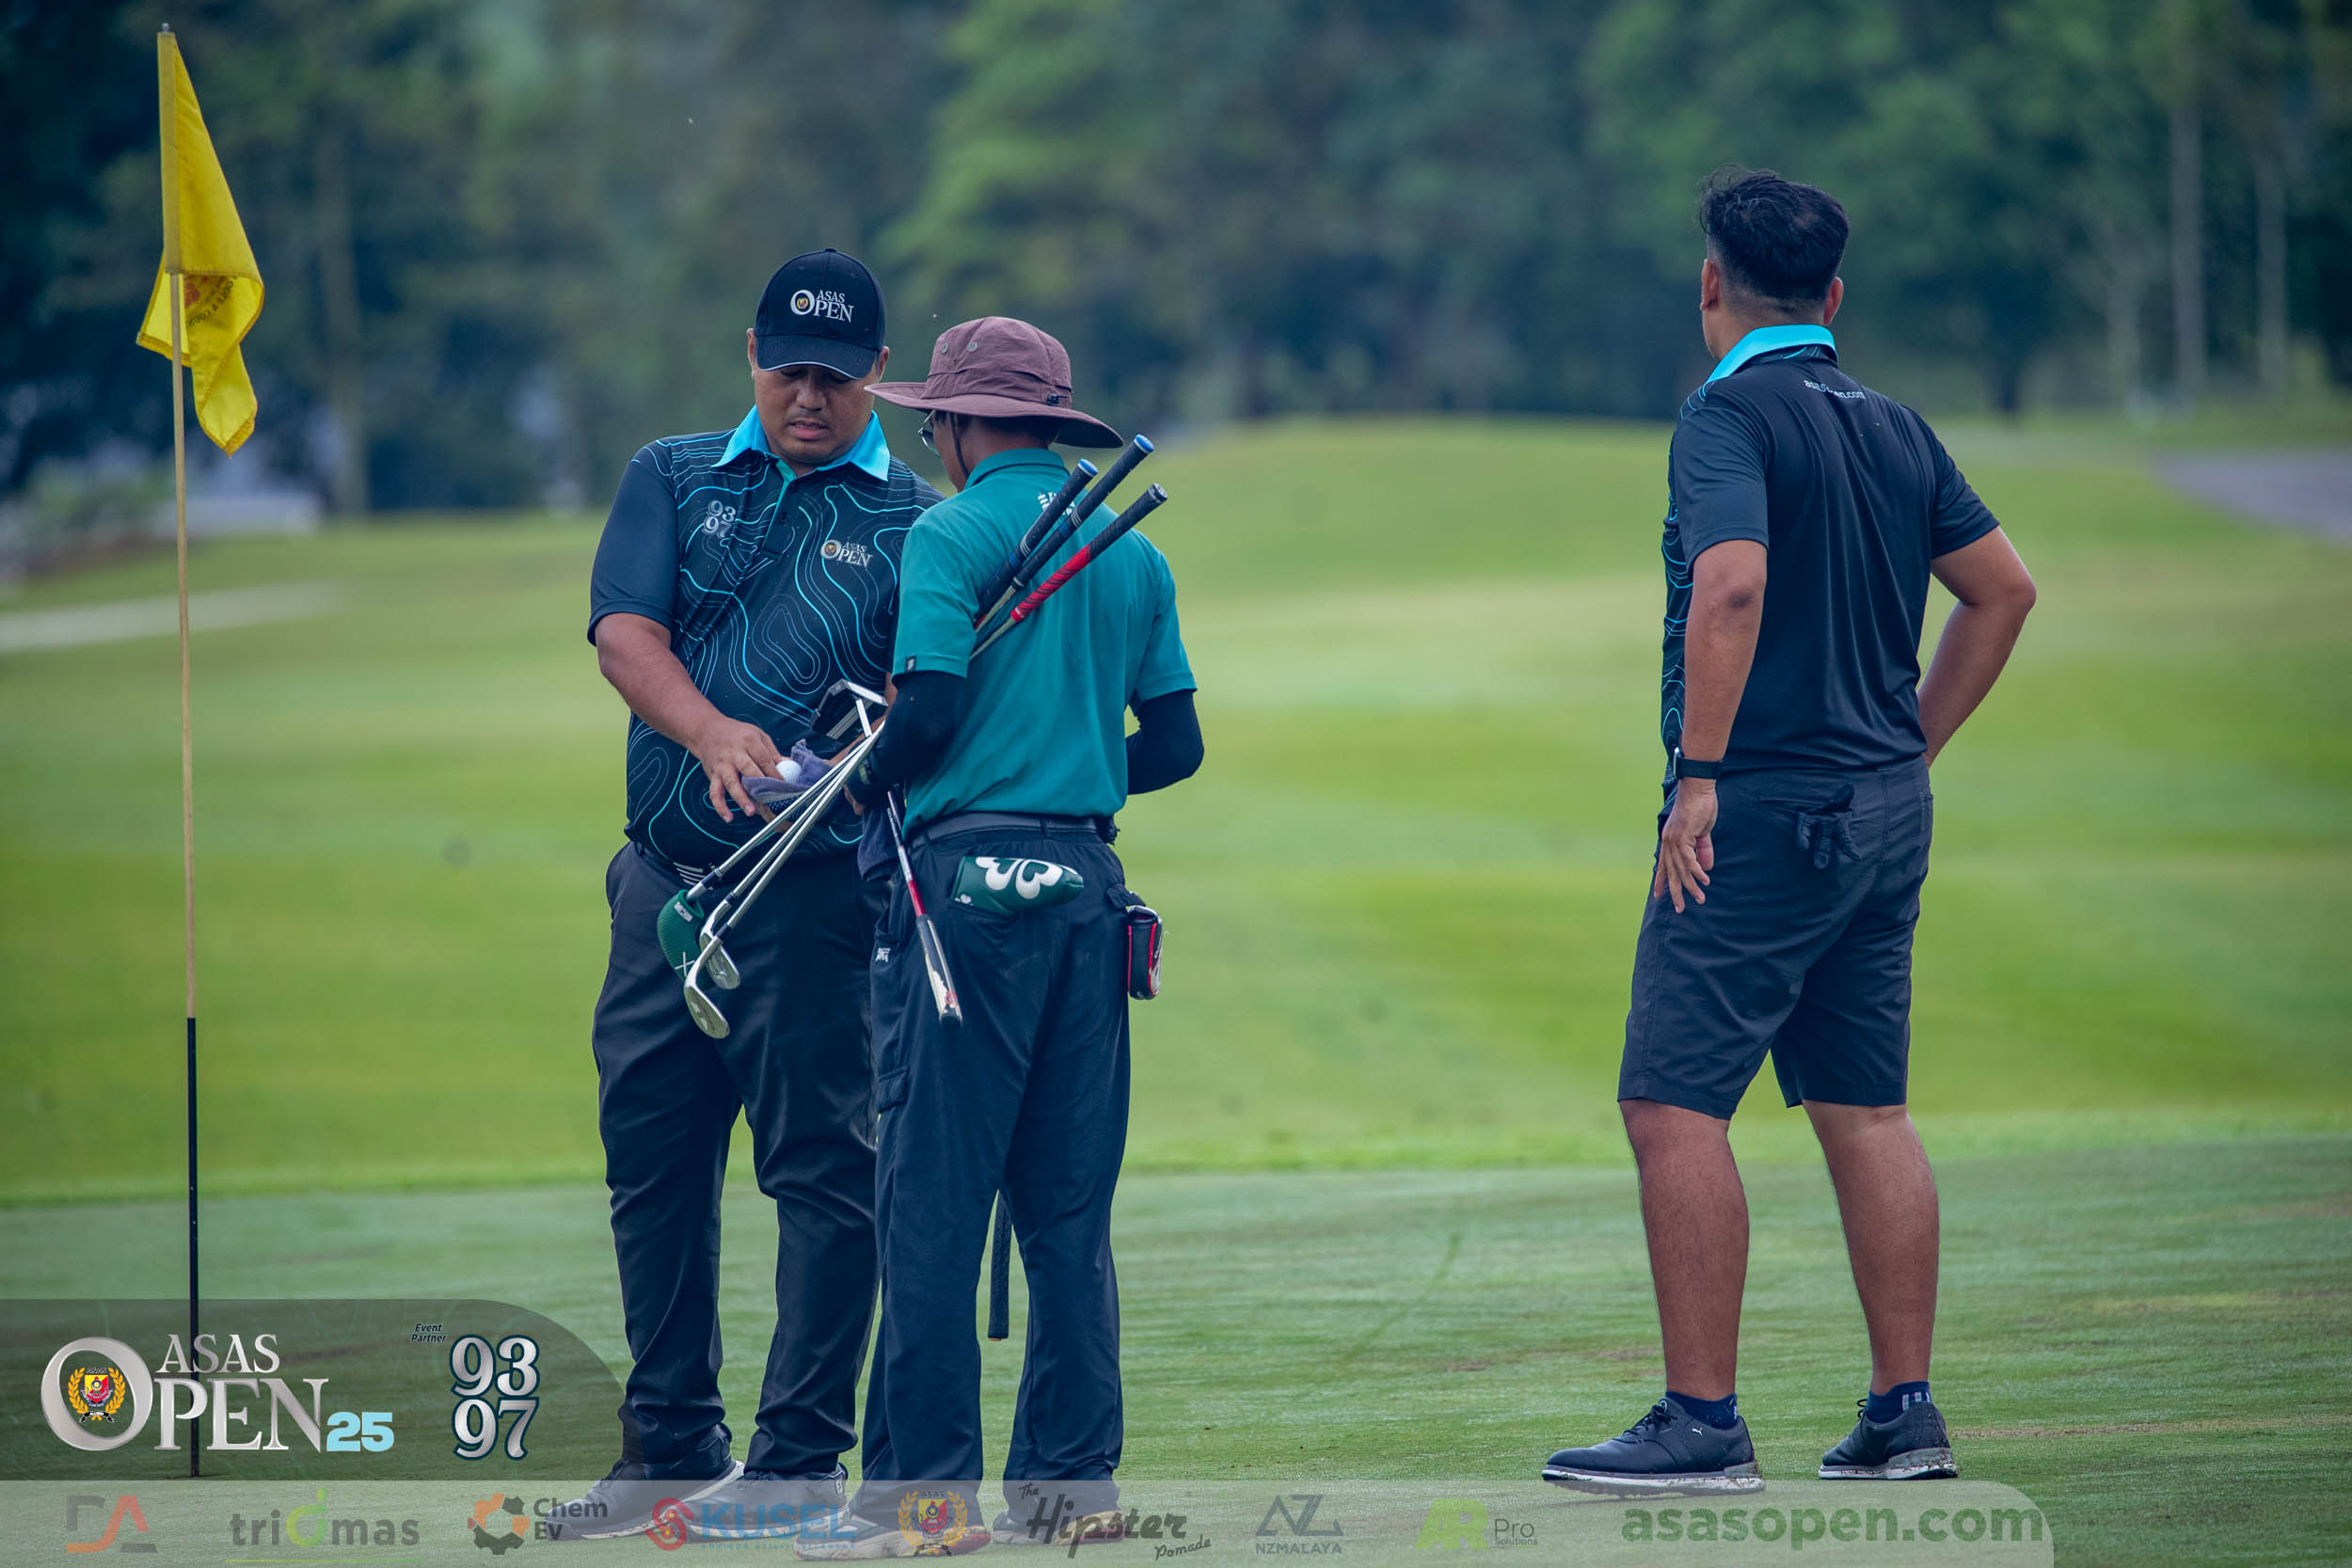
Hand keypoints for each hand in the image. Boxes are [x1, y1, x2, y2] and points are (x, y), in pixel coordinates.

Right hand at [690, 716, 782, 822]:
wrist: (707, 730)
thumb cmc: (736, 734)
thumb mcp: (757, 735)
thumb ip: (772, 752)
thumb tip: (792, 766)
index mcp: (748, 741)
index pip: (764, 759)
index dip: (775, 773)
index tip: (784, 786)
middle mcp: (734, 753)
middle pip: (749, 770)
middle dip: (761, 785)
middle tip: (772, 799)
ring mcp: (722, 765)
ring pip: (731, 783)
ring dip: (741, 798)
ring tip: (751, 812)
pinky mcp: (712, 775)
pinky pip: (714, 793)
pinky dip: (720, 806)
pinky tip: (729, 817)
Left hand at [1652, 780, 1717, 912]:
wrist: (1697, 788)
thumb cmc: (1700, 806)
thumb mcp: (1702, 832)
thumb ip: (1703, 849)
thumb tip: (1706, 868)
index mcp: (1670, 841)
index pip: (1664, 865)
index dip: (1662, 881)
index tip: (1659, 896)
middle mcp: (1668, 842)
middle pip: (1671, 872)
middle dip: (1675, 892)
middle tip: (1680, 909)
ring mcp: (1674, 840)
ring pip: (1681, 869)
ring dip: (1691, 885)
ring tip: (1699, 899)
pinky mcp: (1683, 836)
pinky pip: (1689, 859)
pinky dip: (1696, 871)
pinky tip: (1704, 880)